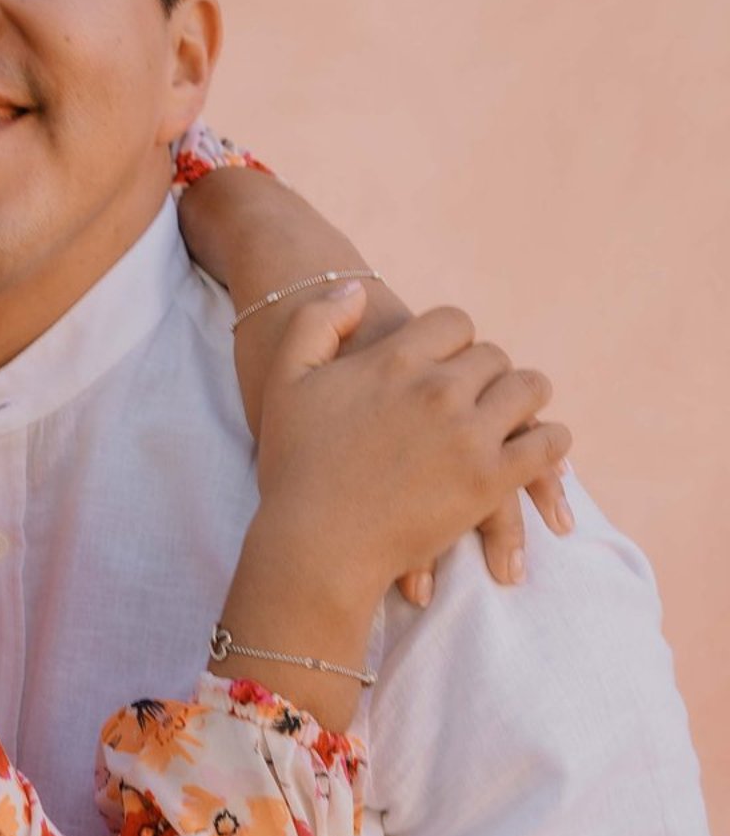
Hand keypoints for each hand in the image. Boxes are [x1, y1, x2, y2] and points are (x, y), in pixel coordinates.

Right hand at [251, 288, 570, 630]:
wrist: (313, 547)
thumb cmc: (294, 469)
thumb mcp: (285, 381)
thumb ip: (317, 322)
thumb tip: (357, 287)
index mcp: (395, 358)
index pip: (455, 323)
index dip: (455, 342)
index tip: (447, 365)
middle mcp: (438, 387)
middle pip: (494, 357)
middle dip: (487, 375)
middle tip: (477, 399)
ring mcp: (469, 433)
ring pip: (529, 390)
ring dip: (524, 401)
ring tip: (515, 418)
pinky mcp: (489, 480)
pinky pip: (545, 444)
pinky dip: (550, 445)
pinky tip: (541, 452)